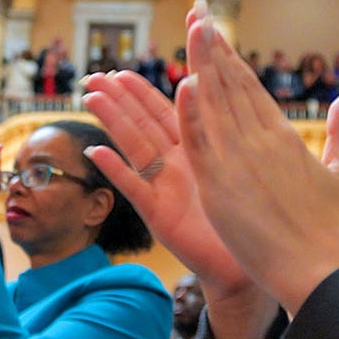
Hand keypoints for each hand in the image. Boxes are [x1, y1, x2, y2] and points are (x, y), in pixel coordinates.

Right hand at [82, 69, 251, 297]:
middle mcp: (175, 167)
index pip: (164, 113)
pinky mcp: (160, 215)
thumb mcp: (236, 170)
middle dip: (117, 100)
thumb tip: (229, 101)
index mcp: (195, 152)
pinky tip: (96, 152)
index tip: (120, 70)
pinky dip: (116, 170)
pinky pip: (136, 189)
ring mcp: (164, 189)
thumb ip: (225, 138)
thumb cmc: (247, 221)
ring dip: (112, 122)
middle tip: (91, 78)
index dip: (141, 91)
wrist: (244, 268)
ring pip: (134, 148)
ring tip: (91, 99)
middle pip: (141, 125)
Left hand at [178, 0, 338, 314]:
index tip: (213, 29)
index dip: (228, 55)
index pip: (248, 86)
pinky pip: (201, 145)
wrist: (320, 268)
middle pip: (230, 85)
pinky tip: (185, 85)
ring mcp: (240, 161)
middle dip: (212, 47)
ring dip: (201, 66)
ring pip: (215, 105)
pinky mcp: (223, 186)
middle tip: (196, 12)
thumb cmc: (330, 226)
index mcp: (282, 135)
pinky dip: (193, 116)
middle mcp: (260, 140)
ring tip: (190, 30)